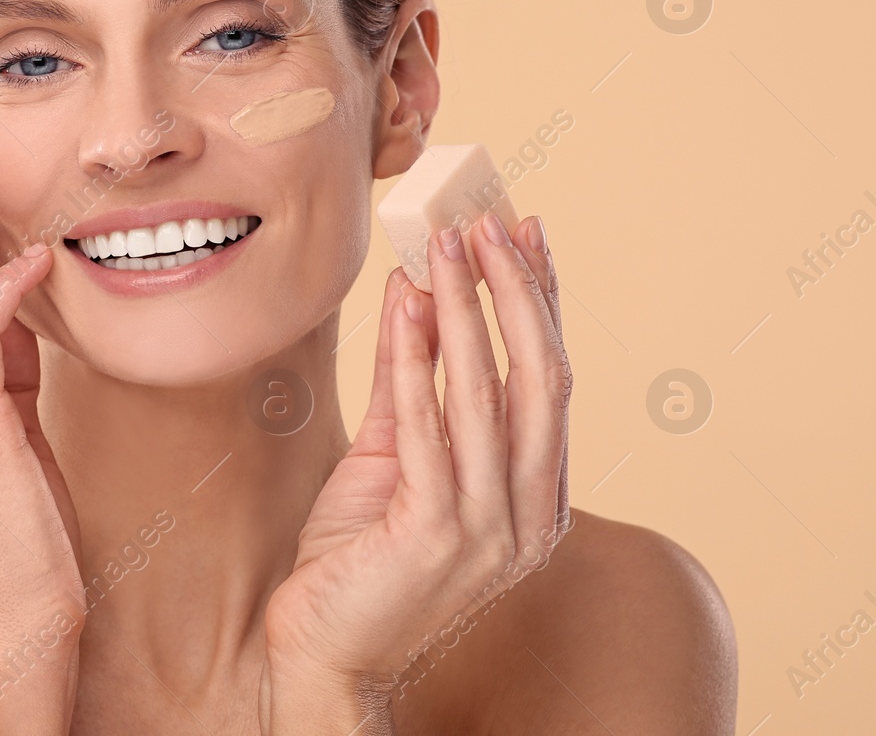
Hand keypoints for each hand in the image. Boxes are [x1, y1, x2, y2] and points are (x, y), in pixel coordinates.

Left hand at [261, 213, 570, 730]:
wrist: (324, 652)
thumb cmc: (358, 556)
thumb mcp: (391, 452)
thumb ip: (409, 378)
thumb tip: (415, 288)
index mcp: (536, 494)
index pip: (550, 377)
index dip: (542, 301)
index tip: (526, 232)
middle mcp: (530, 513)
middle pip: (539, 377)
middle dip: (515, 291)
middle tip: (488, 223)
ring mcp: (490, 531)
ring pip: (489, 395)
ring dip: (468, 311)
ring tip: (446, 247)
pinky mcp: (435, 537)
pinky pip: (429, 432)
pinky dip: (418, 366)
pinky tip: (410, 310)